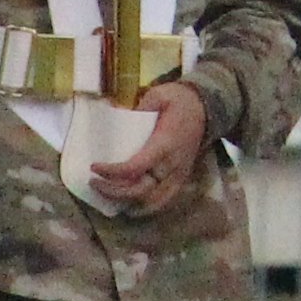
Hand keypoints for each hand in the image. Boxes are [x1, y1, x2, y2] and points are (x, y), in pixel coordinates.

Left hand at [85, 81, 211, 213]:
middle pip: (140, 190)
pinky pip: (162, 202)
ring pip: (151, 202)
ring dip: (126, 201)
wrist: (207, 108)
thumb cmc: (180, 101)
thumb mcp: (159, 94)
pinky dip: (143, 206)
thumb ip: (140, 106)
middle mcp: (172, 165)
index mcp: (165, 144)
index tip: (94, 167)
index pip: (135, 167)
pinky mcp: (180, 180)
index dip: (113, 171)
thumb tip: (116, 114)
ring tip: (106, 192)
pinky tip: (126, 201)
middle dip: (113, 191)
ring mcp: (178, 176)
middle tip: (94, 181)